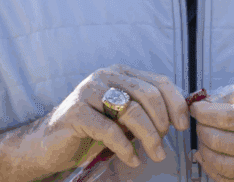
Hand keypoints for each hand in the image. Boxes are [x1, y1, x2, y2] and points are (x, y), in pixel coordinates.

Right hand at [31, 64, 189, 174]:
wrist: (50, 143)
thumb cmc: (92, 130)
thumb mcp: (123, 117)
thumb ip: (145, 110)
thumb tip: (180, 116)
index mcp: (120, 73)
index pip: (158, 81)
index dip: (176, 103)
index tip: (183, 126)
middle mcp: (105, 76)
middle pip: (147, 94)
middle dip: (162, 123)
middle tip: (163, 145)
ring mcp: (88, 91)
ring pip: (131, 111)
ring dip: (149, 137)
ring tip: (155, 154)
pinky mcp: (76, 111)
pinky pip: (110, 130)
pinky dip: (126, 148)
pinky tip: (132, 159)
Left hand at [190, 85, 233, 181]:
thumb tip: (213, 98)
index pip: (227, 117)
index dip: (204, 112)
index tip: (195, 107)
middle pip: (219, 140)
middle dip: (201, 129)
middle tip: (198, 122)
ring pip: (220, 163)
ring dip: (203, 149)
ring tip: (202, 139)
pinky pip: (227, 180)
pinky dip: (211, 169)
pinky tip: (208, 157)